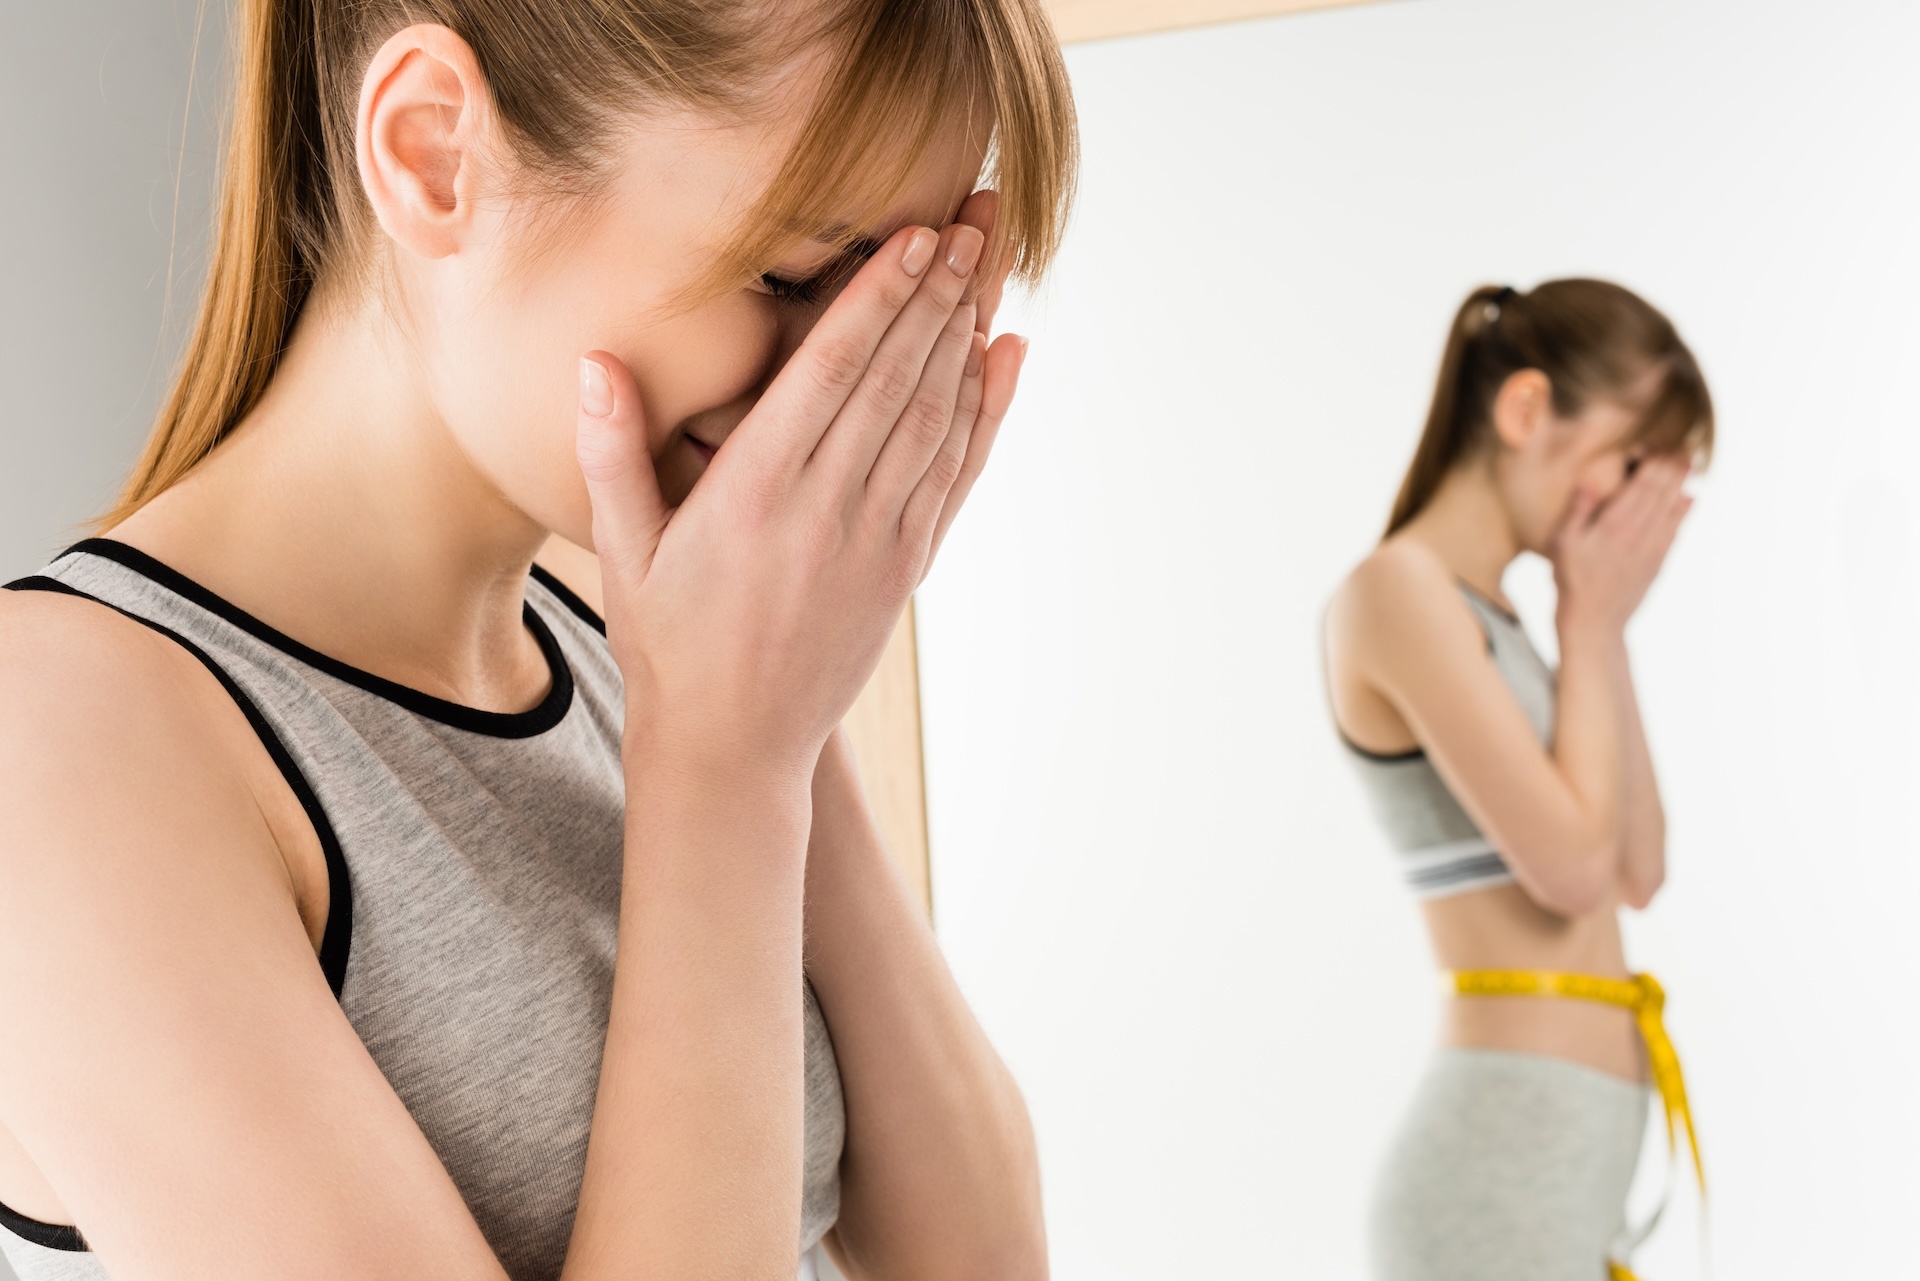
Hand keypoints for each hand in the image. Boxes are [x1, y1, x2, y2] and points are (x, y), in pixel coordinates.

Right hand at [575, 218, 1025, 778]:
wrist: (734, 748)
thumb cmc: (668, 644)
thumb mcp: (622, 551)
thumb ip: (613, 452)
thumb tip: (595, 361)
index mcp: (754, 494)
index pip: (829, 375)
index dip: (877, 301)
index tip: (915, 238)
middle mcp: (826, 510)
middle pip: (895, 380)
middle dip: (938, 293)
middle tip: (975, 218)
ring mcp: (877, 540)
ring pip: (935, 419)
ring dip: (965, 335)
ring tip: (990, 263)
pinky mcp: (907, 567)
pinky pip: (954, 474)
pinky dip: (985, 412)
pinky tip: (1005, 358)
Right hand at [1550, 456, 1693, 636]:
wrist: (1595, 622)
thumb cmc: (1572, 581)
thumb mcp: (1562, 544)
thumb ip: (1577, 511)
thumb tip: (1589, 480)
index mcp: (1615, 524)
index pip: (1642, 484)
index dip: (1655, 462)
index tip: (1663, 444)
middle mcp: (1639, 532)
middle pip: (1662, 492)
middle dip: (1673, 468)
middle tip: (1684, 448)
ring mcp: (1651, 548)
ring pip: (1672, 509)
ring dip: (1682, 485)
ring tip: (1690, 466)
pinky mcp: (1656, 562)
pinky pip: (1675, 531)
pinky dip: (1683, 513)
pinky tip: (1689, 501)